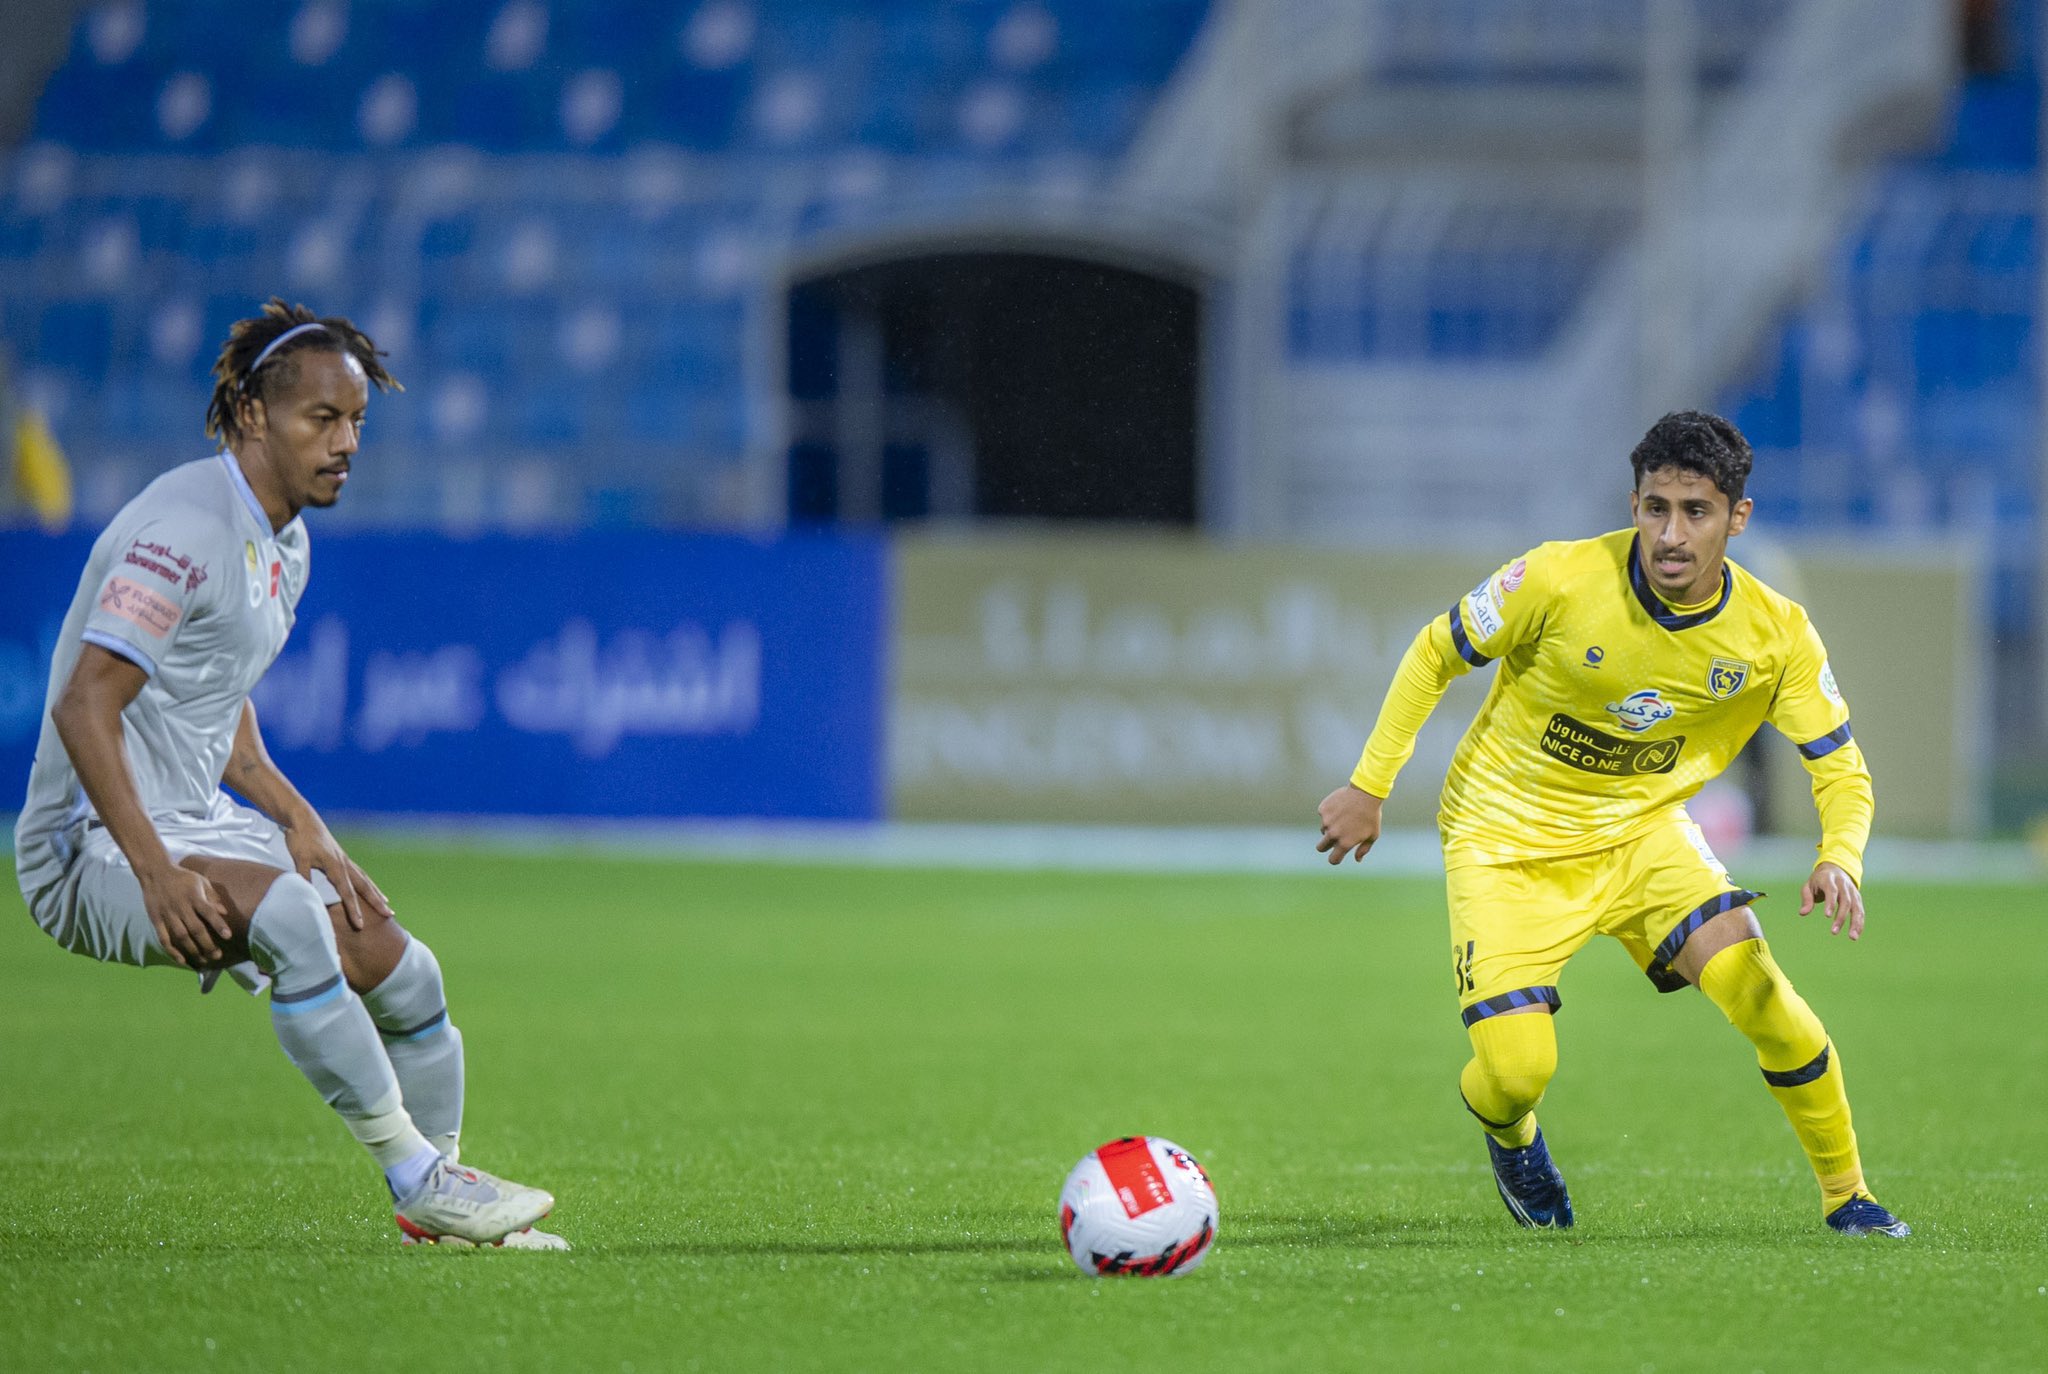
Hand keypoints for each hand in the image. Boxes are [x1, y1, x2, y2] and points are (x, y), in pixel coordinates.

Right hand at [138, 863, 231, 967]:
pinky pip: (163, 938)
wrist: (155, 872)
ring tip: (204, 960)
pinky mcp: (156, 919)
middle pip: (195, 929)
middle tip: (217, 956)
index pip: (208, 912)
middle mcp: (181, 907)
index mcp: (194, 896)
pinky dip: (172, 951)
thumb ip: (213, 896)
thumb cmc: (183, 878)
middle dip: (207, 944)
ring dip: (192, 950)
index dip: (218, 924)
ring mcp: (167, 914)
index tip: (228, 936)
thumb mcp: (201, 881)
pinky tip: (182, 960)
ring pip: (180, 936)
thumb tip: (225, 912)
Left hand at [281, 811, 392, 932]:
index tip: (361, 925)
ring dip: (375, 892)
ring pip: (364, 879)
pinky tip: (369, 886)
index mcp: (335, 866)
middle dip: (376, 902)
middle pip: (364, 887)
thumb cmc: (301, 838)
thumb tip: (307, 895)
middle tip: (390, 914)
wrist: (303, 819)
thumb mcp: (299, 858)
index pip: (347, 893)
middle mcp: (344, 864)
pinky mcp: (342, 857)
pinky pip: (359, 873)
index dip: (354, 910)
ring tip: (387, 903)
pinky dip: (367, 882)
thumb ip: (305, 876)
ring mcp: (345, 860)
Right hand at [1316, 785, 1384, 865]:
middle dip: (1325, 846)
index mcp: (1345, 843)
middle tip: (1334, 839)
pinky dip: (1330, 813)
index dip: (1335, 859)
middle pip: (1320, 847)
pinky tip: (1341, 807)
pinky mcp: (1323, 810)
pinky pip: (1324, 815)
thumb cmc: (1371, 815)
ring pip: (1323, 829)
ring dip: (1330, 827)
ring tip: (1344, 816)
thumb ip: (1363, 849)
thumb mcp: (1372, 835)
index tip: (1337, 856)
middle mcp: (1333, 833)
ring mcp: (1326, 821)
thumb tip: (1357, 860)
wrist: (1365, 793)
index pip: (1333, 859)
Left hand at [1798, 861, 1863, 938]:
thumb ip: (1806, 899)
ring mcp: (1852, 891)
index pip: (1832, 890)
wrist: (1835, 868)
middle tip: (1833, 932)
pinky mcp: (1858, 898)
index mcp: (1829, 879)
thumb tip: (1802, 913)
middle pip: (1845, 901)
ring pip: (1856, 907)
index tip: (1827, 916)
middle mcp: (1843, 884)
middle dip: (1841, 917)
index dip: (1830, 903)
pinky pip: (1860, 911)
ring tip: (1852, 937)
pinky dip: (1860, 923)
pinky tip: (1856, 934)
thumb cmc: (1818, 880)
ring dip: (1855, 923)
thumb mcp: (1808, 886)